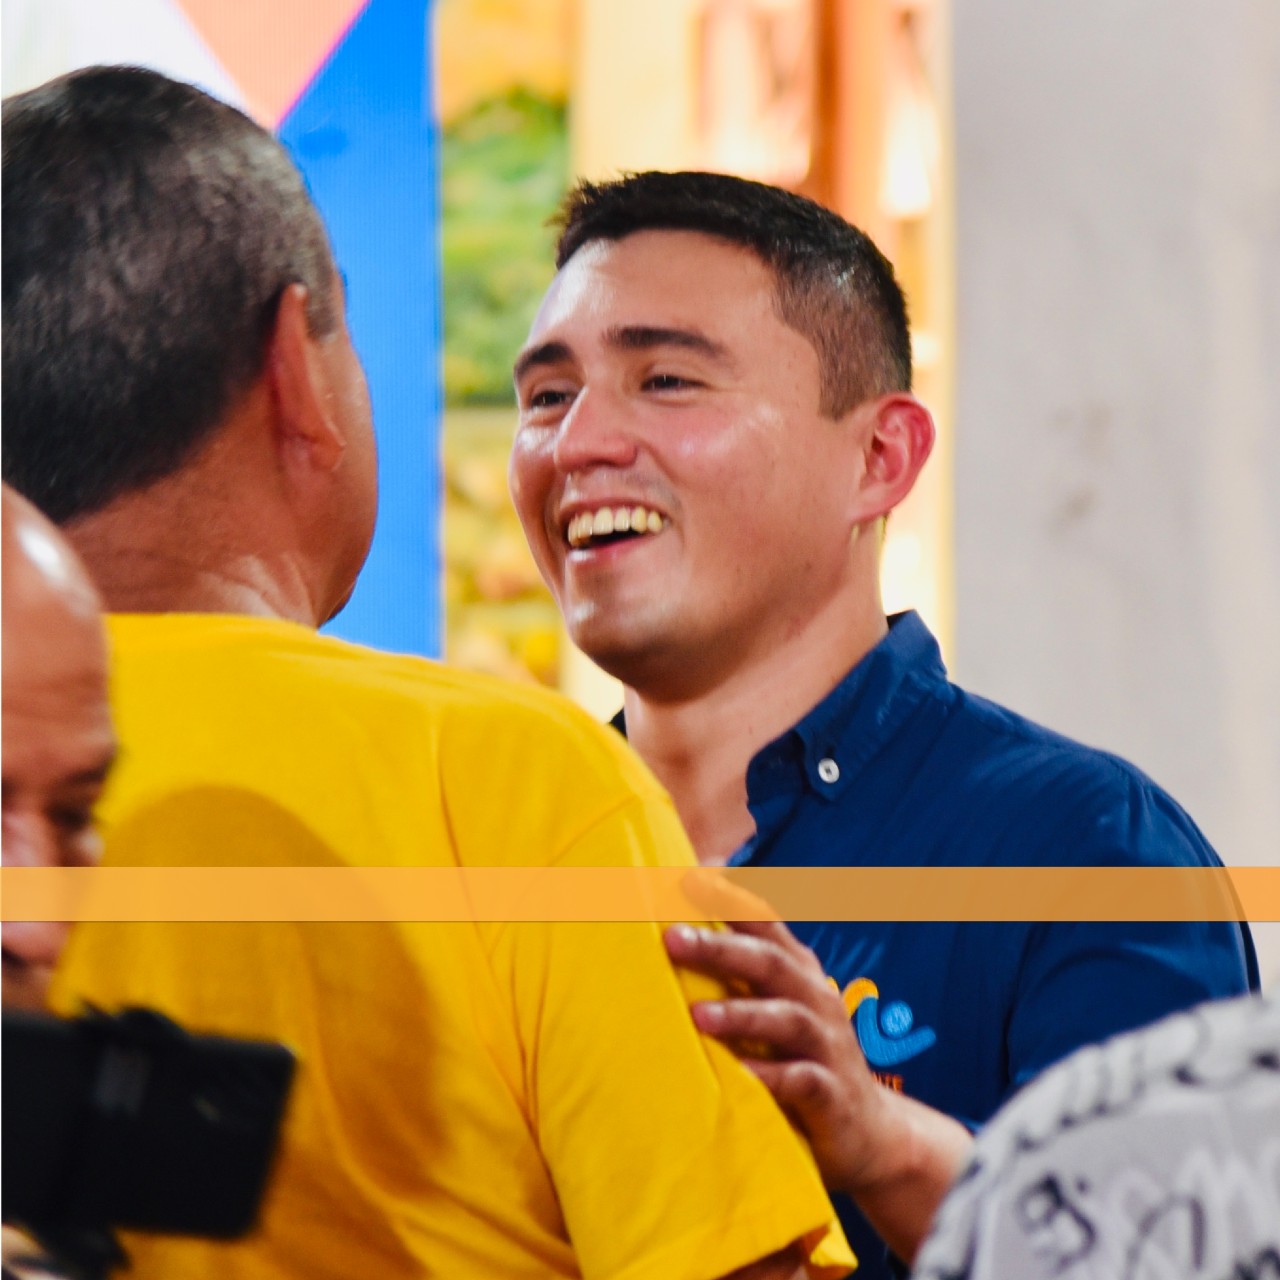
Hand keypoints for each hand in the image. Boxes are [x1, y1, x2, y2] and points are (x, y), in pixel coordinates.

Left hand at [664, 873, 971, 1264]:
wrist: (869, 1132)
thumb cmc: (801, 1058)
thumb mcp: (774, 1008)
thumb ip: (735, 975)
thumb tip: (669, 935)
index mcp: (797, 971)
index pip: (766, 922)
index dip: (730, 898)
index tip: (688, 877)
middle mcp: (814, 999)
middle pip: (771, 963)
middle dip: (721, 949)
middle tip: (672, 938)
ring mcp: (826, 1046)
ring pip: (787, 1019)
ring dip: (742, 1013)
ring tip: (697, 1015)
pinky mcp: (831, 1094)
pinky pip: (802, 1081)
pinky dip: (771, 1077)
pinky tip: (739, 1077)